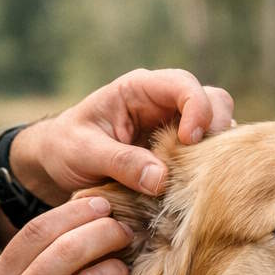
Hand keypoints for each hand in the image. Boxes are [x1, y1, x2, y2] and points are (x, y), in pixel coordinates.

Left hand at [9, 67, 234, 203]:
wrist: (57, 163)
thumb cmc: (66, 148)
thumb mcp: (84, 153)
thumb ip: (121, 163)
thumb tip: (161, 180)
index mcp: (140, 89)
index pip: (184, 85)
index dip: (196, 110)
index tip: (187, 143)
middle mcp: (164, 104)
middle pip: (214, 101)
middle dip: (216, 129)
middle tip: (202, 164)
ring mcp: (175, 128)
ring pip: (217, 129)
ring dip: (215, 152)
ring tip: (199, 179)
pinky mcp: (178, 154)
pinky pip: (206, 156)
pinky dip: (208, 170)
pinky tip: (193, 189)